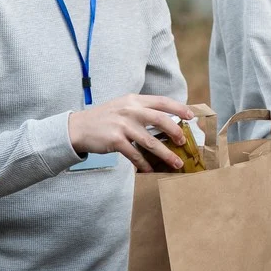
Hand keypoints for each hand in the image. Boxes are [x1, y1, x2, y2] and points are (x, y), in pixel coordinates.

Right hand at [67, 94, 193, 171]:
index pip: (162, 101)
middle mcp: (130, 110)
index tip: (191, 116)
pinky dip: (144, 164)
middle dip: (176, 132)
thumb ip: (141, 110)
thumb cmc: (104, 119)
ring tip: (177, 163)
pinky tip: (150, 170)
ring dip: (166, 154)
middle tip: (184, 142)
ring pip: (151, 142)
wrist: (78, 127)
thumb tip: (165, 121)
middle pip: (160, 120)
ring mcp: (122, 125)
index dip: (179, 108)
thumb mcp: (122, 107)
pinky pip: (135, 155)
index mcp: (134, 100)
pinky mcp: (115, 140)